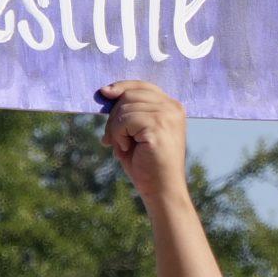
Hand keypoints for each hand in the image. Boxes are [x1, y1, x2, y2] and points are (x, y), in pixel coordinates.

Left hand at [99, 80, 188, 203]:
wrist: (161, 190)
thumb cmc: (147, 165)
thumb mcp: (135, 132)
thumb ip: (126, 112)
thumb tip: (106, 91)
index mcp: (171, 106)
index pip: (143, 86)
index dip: (122, 87)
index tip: (104, 92)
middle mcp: (173, 107)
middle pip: (130, 95)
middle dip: (113, 116)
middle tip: (110, 139)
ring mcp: (167, 115)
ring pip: (124, 107)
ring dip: (115, 129)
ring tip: (123, 146)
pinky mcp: (158, 126)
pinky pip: (125, 120)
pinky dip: (118, 135)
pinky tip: (126, 149)